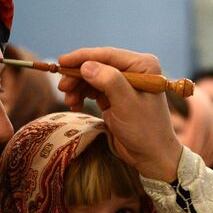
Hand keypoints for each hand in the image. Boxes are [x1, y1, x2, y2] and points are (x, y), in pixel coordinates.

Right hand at [57, 47, 182, 181]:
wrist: (151, 156)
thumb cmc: (144, 130)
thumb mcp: (127, 104)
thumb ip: (109, 81)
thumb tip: (86, 65)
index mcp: (143, 66)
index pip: (108, 55)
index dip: (82, 57)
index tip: (61, 61)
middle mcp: (135, 70)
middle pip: (98, 65)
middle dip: (78, 76)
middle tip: (62, 88)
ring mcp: (124, 84)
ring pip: (93, 78)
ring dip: (78, 88)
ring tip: (70, 101)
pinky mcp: (116, 97)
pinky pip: (94, 90)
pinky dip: (82, 96)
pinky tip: (75, 105)